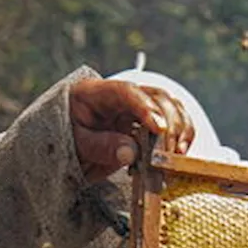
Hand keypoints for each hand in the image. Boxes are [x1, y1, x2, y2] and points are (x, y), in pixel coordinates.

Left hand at [69, 79, 195, 182]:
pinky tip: (180, 153)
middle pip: (157, 97)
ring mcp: (138, 106)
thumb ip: (101, 146)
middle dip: (170, 123)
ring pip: (171, 105)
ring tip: (178, 154)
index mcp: (98, 93)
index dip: (146, 108)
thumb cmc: (66, 137)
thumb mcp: (76, 144)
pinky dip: (181, 135)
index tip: (159, 129)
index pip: (127, 93)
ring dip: (180, 128)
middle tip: (170, 152)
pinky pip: (172, 120)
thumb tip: (132, 152)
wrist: (65, 141)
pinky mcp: (147, 120)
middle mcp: (123, 95)